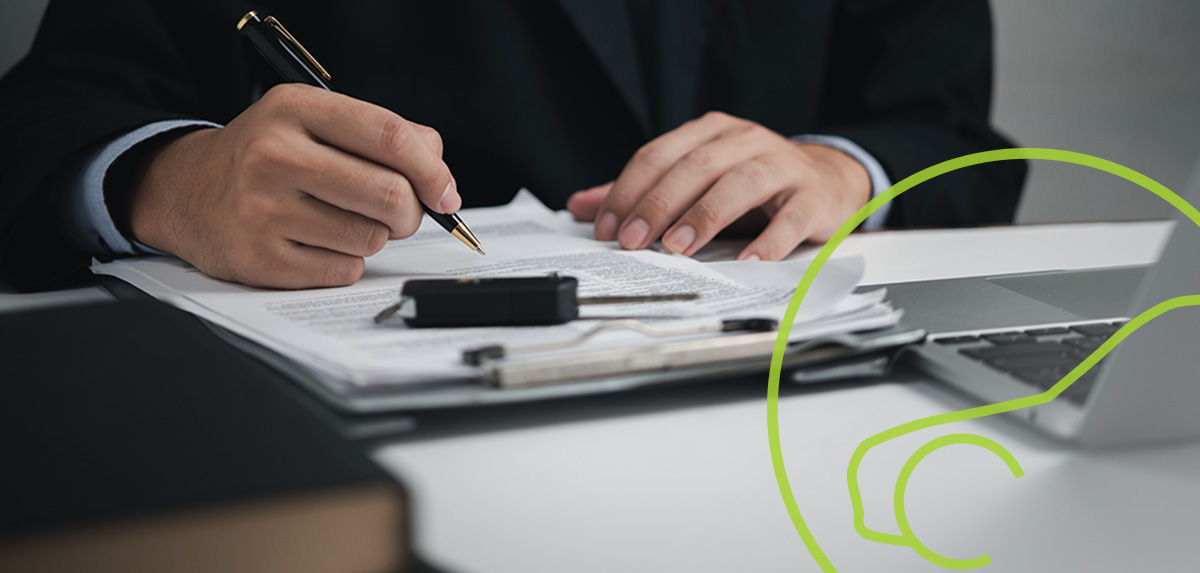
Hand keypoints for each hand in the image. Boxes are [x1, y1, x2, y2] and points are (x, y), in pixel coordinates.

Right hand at [126, 84, 457, 288]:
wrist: (186, 192)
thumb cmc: (267, 157)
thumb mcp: (314, 123)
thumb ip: (381, 136)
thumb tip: (439, 173)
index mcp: (295, 109)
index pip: (389, 136)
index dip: (432, 170)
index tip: (446, 193)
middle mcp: (274, 155)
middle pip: (390, 195)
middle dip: (410, 213)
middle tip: (400, 214)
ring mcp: (263, 209)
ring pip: (371, 238)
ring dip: (372, 237)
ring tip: (339, 221)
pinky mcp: (260, 259)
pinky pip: (344, 271)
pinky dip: (345, 263)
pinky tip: (316, 244)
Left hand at [566, 111, 870, 260]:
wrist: (827, 180)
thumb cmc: (754, 183)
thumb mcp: (694, 180)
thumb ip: (641, 192)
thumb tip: (581, 206)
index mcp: (710, 133)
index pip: (659, 154)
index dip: (628, 190)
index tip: (607, 226)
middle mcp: (745, 141)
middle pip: (696, 166)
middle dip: (659, 204)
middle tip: (633, 240)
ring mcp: (782, 166)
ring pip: (740, 182)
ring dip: (705, 215)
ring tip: (679, 246)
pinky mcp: (812, 196)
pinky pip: (790, 218)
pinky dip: (767, 241)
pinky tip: (745, 261)